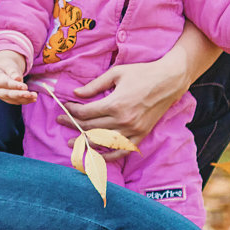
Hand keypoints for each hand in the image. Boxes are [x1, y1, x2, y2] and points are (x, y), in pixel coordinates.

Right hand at [0, 51, 35, 104]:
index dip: (15, 86)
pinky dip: (26, 101)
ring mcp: (3, 96)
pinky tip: (33, 99)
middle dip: (20, 95)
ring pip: (14, 99)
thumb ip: (13, 72)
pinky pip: (17, 101)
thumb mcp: (8, 67)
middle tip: (29, 94)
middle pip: (9, 94)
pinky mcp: (9, 100)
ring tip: (34, 96)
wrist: (1, 73)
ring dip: (25, 99)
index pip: (6, 84)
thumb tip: (18, 79)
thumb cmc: (5, 68)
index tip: (24, 87)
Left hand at [61, 55, 189, 159]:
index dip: (71, 111)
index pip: (86, 112)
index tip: (64, 107)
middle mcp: (123, 120)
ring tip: (71, 142)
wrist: (170, 81)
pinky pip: (121, 150)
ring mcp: (133, 130)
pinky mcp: (141, 135)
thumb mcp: (116, 73)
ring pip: (102, 141)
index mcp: (115, 104)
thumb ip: (95, 85)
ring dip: (84, 142)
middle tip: (60, 122)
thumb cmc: (142, 73)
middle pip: (90, 127)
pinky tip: (96, 156)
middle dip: (72, 125)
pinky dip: (108, 156)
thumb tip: (76, 94)